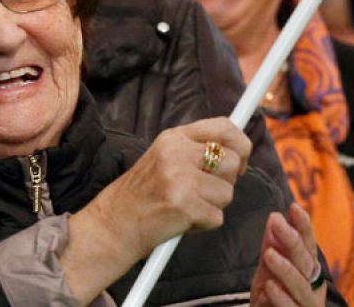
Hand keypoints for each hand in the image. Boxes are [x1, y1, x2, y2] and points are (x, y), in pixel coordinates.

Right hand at [77, 118, 250, 261]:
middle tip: (204, 192)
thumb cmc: (142, 196)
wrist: (112, 226)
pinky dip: (203, 223)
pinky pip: (217, 216)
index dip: (241, 143)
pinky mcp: (183, 205)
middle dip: (226, 182)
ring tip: (186, 206)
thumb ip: (196, 151)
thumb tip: (239, 151)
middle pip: (232, 161)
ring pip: (228, 192)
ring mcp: (180, 178)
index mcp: (174, 138)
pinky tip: (181, 220)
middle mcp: (177, 153)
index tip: (241, 159)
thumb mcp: (164, 159)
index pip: (224, 127)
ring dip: (213, 205)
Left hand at [251, 204, 325, 306]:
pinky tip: (269, 286)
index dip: (302, 225)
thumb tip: (274, 218)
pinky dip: (280, 297)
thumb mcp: (268, 272)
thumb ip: (272, 249)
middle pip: (305, 260)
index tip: (293, 207)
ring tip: (269, 254)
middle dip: (291, 240)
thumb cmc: (272, 299)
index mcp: (308, 268)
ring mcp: (308, 303)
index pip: (308, 243)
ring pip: (300, 284)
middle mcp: (313, 284)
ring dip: (285, 268)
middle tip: (276, 222)